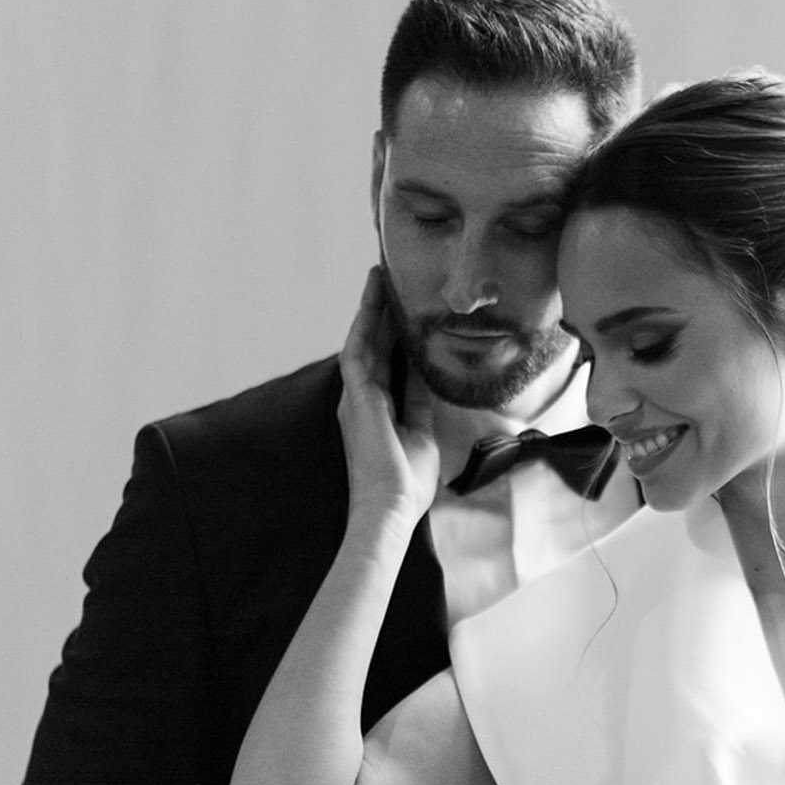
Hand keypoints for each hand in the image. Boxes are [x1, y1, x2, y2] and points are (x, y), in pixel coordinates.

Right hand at [338, 269, 441, 522]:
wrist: (390, 507)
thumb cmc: (407, 482)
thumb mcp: (422, 433)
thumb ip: (421, 402)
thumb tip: (429, 375)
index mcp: (378, 409)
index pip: (388, 361)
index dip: (394, 333)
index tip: (405, 307)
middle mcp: (362, 398)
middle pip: (372, 344)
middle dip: (380, 311)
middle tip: (388, 278)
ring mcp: (356, 396)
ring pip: (362, 340)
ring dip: (370, 308)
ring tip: (379, 277)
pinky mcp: (355, 396)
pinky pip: (358, 350)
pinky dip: (365, 323)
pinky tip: (373, 300)